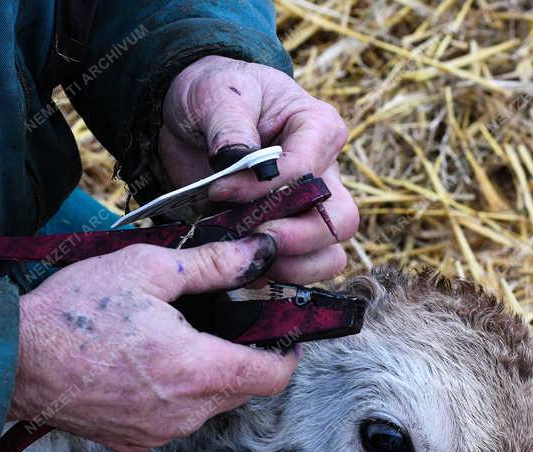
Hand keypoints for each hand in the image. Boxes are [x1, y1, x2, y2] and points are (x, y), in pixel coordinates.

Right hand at [9, 235, 297, 451]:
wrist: (14, 361)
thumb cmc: (76, 312)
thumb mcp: (147, 269)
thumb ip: (212, 265)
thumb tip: (259, 253)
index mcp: (200, 370)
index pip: (274, 376)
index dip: (286, 353)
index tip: (281, 331)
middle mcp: (188, 412)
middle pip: (244, 390)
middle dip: (245, 357)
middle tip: (223, 321)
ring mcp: (161, 432)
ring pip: (210, 405)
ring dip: (208, 376)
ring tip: (179, 338)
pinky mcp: (136, 442)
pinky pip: (176, 419)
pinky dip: (176, 394)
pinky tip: (148, 364)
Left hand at [159, 55, 357, 283]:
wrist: (193, 117)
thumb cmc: (214, 93)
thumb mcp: (216, 94)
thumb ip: (229, 125)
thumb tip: (238, 159)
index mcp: (318, 129)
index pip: (307, 171)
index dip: (264, 189)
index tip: (220, 189)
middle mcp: (326, 175)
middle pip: (339, 222)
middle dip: (297, 238)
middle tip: (253, 236)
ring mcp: (311, 212)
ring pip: (330, 256)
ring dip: (290, 266)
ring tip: (247, 254)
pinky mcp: (289, 238)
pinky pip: (299, 271)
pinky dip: (272, 276)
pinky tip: (239, 262)